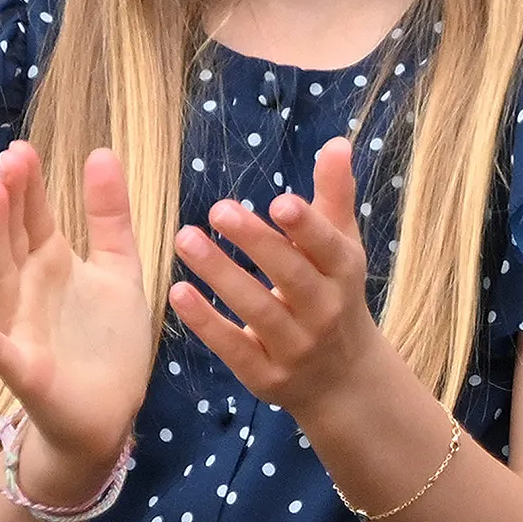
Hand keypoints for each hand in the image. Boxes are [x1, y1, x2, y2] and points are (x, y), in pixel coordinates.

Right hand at [0, 141, 153, 502]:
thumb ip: (110, 218)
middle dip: (10, 201)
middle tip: (11, 160)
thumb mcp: (119, 270)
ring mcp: (22, 328)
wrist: (109, 413)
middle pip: (14, 239)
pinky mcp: (26, 370)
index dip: (30, 185)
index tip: (24, 147)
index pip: (35, 218)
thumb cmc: (107, 340)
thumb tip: (102, 153)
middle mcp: (30, 291)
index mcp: (53, 266)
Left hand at [169, 137, 377, 419]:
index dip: (306, 227)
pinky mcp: (267, 376)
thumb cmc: (335, 295)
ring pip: (258, 310)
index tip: (279, 202)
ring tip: (185, 239)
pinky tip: (178, 293)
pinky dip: (207, 323)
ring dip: (221, 275)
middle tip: (218, 209)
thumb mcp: (341, 248)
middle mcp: (325, 311)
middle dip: (257, 244)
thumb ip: (334, 197)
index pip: (327, 247)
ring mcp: (297, 347)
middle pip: (291, 276)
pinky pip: (235, 348)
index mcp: (344, 273)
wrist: (344, 379)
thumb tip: (337, 142)